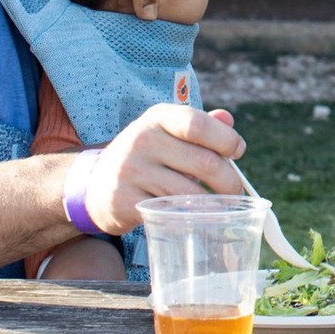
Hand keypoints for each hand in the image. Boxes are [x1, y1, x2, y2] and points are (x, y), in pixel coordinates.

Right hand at [87, 105, 244, 233]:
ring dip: (212, 203)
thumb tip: (228, 120)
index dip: (225, 139)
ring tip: (220, 206)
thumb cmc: (147, 154)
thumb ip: (200, 126)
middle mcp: (142, 139)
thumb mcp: (168, 132)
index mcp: (158, 117)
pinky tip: (193, 215)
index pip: (197, 124)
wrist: (96, 183)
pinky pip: (167, 212)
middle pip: (202, 162)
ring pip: (188, 192)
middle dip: (228, 180)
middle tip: (236, 191)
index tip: (238, 151)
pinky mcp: (123, 200)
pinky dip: (186, 216)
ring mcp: (130, 170)